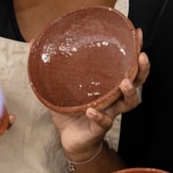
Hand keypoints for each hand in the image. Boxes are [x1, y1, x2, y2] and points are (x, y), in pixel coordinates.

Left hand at [52, 38, 149, 158]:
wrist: (69, 138)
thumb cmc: (69, 110)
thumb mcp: (57, 85)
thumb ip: (48, 66)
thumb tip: (31, 42)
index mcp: (108, 84)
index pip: (126, 65)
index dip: (134, 50)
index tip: (138, 34)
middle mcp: (113, 97)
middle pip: (137, 82)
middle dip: (141, 69)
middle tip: (141, 56)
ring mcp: (109, 112)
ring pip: (129, 103)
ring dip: (129, 93)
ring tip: (123, 83)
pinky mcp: (99, 127)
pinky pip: (103, 121)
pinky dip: (98, 115)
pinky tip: (91, 110)